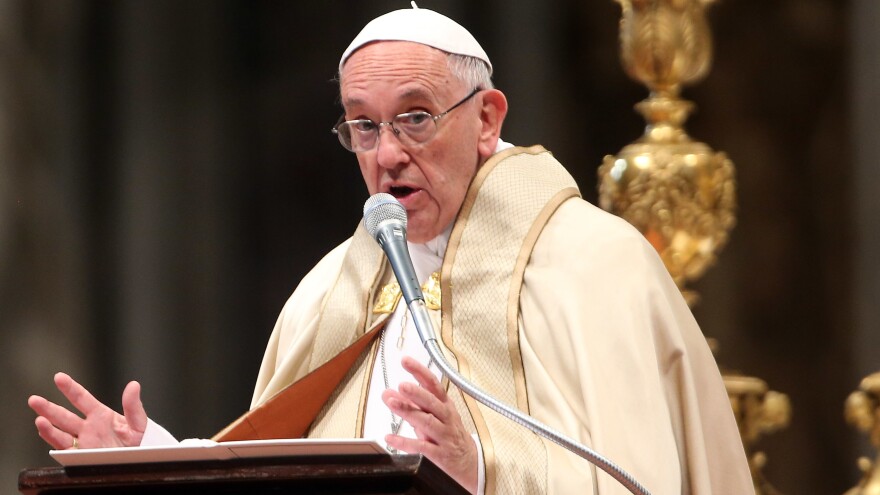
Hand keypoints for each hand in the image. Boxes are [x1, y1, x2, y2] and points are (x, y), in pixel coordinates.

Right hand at [28, 372, 146, 449]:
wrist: (142, 462)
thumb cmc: (142, 443)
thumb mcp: (140, 423)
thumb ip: (133, 406)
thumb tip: (133, 385)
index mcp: (102, 416)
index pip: (82, 399)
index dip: (70, 388)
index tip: (59, 377)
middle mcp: (89, 428)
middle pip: (65, 416)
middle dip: (49, 408)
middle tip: (33, 399)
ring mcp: (84, 443)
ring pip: (61, 432)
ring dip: (48, 426)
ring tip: (38, 418)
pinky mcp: (83, 457)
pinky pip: (65, 450)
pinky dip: (55, 442)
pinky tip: (46, 433)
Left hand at [382, 356, 477, 493]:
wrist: (470, 463)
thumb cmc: (449, 435)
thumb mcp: (431, 416)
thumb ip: (410, 404)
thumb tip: (389, 392)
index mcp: (444, 405)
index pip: (433, 384)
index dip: (420, 371)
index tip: (406, 361)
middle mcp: (446, 418)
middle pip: (432, 403)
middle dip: (417, 393)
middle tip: (402, 385)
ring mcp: (444, 436)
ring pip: (427, 422)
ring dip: (409, 412)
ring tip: (392, 403)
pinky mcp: (440, 455)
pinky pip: (422, 447)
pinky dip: (405, 442)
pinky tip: (391, 438)